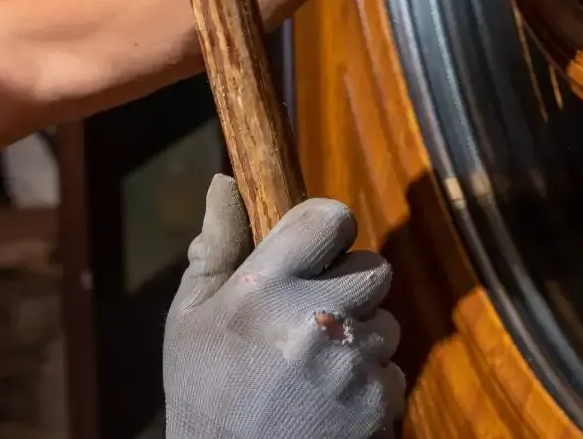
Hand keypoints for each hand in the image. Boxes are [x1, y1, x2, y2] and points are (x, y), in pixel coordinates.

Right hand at [164, 177, 402, 438]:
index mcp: (263, 288)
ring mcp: (350, 361)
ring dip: (361, 337)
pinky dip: (370, 383)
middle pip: (372, 266)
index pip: (332, 217)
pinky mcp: (377, 400)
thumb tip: (225, 182)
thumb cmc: (204, 393)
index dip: (328, 231)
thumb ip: (216, 249)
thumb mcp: (189, 320)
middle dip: (350, 286)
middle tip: (313, 317)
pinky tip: (330, 400)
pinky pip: (394, 369)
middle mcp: (313, 317)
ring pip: (386, 319)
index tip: (314, 254)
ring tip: (315, 366)